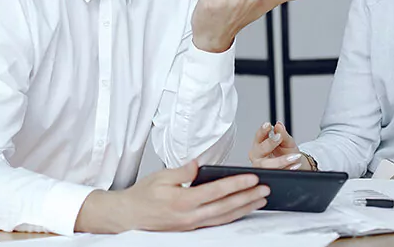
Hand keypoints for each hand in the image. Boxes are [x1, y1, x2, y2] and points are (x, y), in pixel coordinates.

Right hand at [74, 160, 268, 233]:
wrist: (127, 216)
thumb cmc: (142, 195)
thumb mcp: (160, 176)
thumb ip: (182, 171)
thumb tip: (199, 163)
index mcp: (182, 201)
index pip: (216, 191)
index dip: (236, 184)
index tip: (252, 178)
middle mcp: (189, 216)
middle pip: (226, 207)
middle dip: (248, 198)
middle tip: (265, 189)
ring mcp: (191, 225)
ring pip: (224, 218)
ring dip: (244, 209)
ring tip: (260, 200)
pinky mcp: (191, 229)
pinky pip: (216, 223)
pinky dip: (232, 217)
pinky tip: (242, 211)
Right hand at [248, 122, 310, 170]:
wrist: (296, 165)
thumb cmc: (288, 152)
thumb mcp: (288, 141)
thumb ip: (283, 134)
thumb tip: (278, 125)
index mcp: (260, 144)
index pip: (258, 136)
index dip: (262, 130)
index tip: (269, 125)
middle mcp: (258, 156)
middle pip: (259, 150)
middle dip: (269, 143)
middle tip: (279, 137)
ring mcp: (262, 167)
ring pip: (266, 165)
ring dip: (280, 161)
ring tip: (293, 156)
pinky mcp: (269, 176)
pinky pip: (276, 174)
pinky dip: (287, 169)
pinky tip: (294, 165)